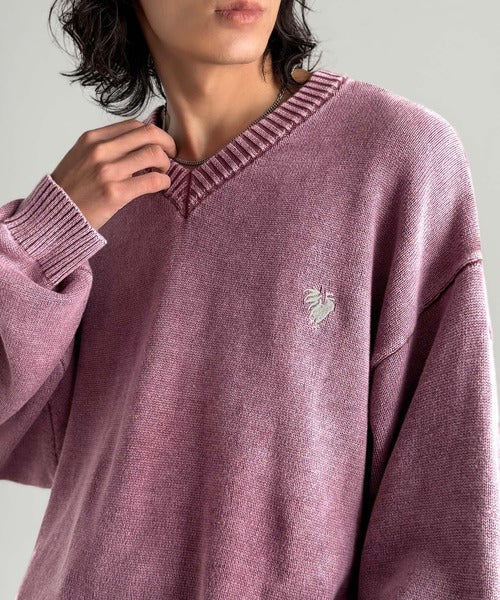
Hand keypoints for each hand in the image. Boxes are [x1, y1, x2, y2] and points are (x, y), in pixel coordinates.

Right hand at [50, 119, 176, 229]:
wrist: (53, 216)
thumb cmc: (71, 189)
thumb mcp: (81, 157)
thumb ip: (106, 147)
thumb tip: (138, 143)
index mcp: (92, 139)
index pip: (134, 125)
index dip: (154, 134)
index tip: (160, 145)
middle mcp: (100, 151)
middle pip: (149, 134)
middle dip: (167, 144)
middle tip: (171, 156)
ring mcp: (107, 171)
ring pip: (154, 154)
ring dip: (166, 164)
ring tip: (162, 173)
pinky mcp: (115, 193)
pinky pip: (152, 180)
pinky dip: (164, 181)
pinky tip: (161, 185)